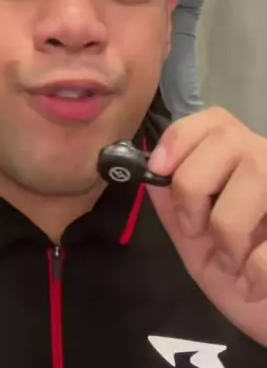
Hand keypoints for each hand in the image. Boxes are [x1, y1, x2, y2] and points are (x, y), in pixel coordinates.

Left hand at [147, 108, 266, 346]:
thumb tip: (149, 168)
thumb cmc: (239, 276)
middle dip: (193, 186)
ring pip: (254, 176)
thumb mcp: (196, 243)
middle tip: (196, 230)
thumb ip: (173, 205)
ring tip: (232, 262)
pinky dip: (255, 272)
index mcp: (242, 160)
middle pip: (226, 139)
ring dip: (228, 230)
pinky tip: (255, 285)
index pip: (215, 120)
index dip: (181, 137)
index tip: (159, 171)